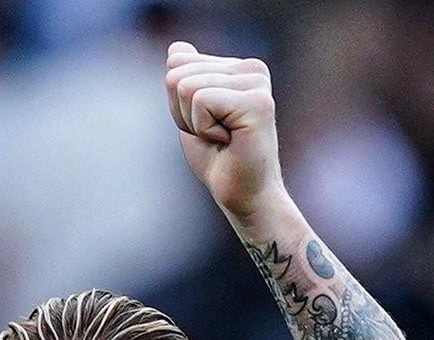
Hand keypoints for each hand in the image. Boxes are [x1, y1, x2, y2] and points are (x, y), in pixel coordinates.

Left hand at [165, 40, 285, 224]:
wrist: (245, 198)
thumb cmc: (220, 161)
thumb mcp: (191, 115)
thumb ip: (186, 79)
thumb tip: (176, 48)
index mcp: (237, 66)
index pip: (176, 62)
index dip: (178, 104)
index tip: (206, 126)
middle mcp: (251, 67)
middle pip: (177, 72)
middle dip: (183, 114)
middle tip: (214, 136)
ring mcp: (256, 82)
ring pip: (186, 86)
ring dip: (195, 124)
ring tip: (223, 139)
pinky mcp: (257, 101)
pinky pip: (201, 102)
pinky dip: (204, 129)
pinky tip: (228, 141)